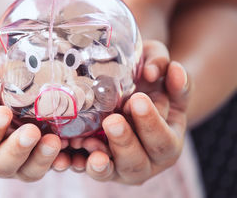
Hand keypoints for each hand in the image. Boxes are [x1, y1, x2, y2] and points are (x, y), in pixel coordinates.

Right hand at [0, 31, 62, 180]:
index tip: (3, 113)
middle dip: (15, 151)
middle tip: (32, 132)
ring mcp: (10, 156)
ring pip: (24, 171)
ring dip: (40, 160)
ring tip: (54, 142)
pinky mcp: (31, 154)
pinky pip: (44, 165)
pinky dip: (56, 162)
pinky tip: (68, 155)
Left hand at [68, 40, 191, 183]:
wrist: (129, 90)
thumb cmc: (147, 79)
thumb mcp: (158, 66)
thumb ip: (161, 65)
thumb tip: (159, 71)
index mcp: (169, 139)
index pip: (163, 139)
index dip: (152, 122)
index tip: (138, 100)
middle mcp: (148, 160)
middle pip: (137, 161)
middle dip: (124, 140)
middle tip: (112, 120)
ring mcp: (122, 166)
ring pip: (111, 170)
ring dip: (99, 158)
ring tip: (86, 141)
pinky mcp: (99, 165)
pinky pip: (88, 169)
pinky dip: (78, 163)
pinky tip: (67, 156)